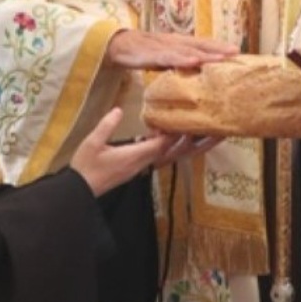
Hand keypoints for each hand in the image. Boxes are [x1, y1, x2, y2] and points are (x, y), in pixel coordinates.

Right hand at [70, 108, 218, 196]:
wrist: (81, 191)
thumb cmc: (85, 168)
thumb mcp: (92, 143)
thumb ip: (106, 126)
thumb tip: (118, 110)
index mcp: (135, 156)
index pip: (163, 143)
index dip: (176, 131)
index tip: (189, 117)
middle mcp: (144, 163)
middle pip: (178, 152)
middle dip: (198, 142)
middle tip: (219, 132)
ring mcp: (143, 167)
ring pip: (174, 156)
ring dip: (192, 147)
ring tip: (210, 136)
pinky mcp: (139, 168)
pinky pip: (164, 158)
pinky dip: (176, 149)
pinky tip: (181, 140)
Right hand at [106, 30, 238, 70]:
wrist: (119, 46)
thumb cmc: (145, 52)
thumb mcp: (166, 58)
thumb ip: (180, 63)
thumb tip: (196, 74)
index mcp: (180, 43)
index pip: (203, 44)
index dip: (219, 46)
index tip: (238, 51)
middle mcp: (175, 42)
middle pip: (200, 45)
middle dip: (218, 48)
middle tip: (236, 52)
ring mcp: (165, 47)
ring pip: (188, 51)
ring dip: (205, 54)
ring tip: (221, 57)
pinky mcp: (152, 54)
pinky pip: (169, 57)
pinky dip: (181, 59)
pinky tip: (192, 62)